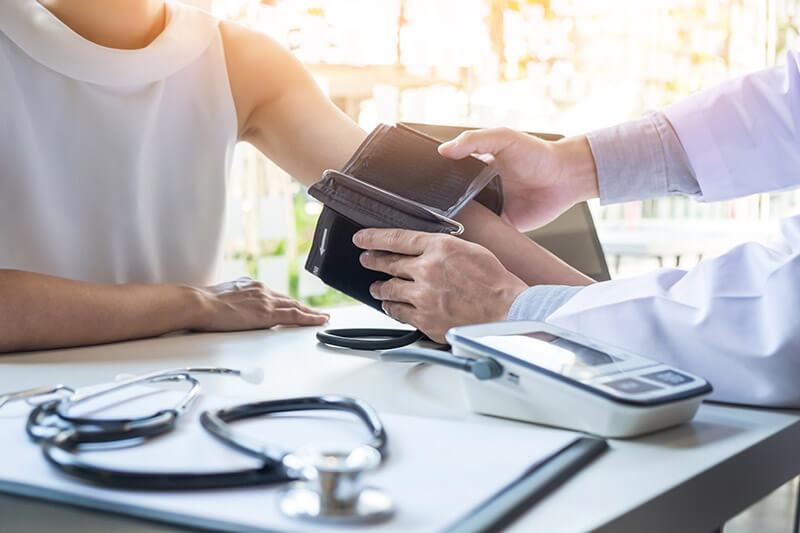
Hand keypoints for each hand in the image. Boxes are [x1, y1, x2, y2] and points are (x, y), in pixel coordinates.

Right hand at [193, 277, 328, 330]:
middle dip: (303, 307)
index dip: (287, 302)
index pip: (274, 296)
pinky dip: (309, 318)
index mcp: (250, 286)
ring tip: (323, 318)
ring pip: (295, 307)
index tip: (295, 306)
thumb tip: (231, 307)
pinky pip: (294, 316)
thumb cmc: (202, 304)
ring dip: (310, 313)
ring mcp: (265, 301)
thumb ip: (233, 301)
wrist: (198, 303)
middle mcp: (261, 290)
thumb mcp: (221, 297)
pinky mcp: (267, 313)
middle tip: (317, 313)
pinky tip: (319, 320)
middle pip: (288, 301)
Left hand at [353, 229, 527, 342]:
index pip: (396, 238)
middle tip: (366, 260)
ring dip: (379, 287)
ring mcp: (423, 296)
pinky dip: (392, 308)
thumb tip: (423, 248)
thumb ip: (442, 248)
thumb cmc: (495, 282)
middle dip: (373, 261)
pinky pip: (397, 312)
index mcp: (439, 247)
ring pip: (388, 289)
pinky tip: (391, 306)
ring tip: (377, 287)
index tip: (361, 239)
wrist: (507, 312)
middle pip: (388, 263)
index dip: (374, 238)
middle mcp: (427, 270)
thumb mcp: (469, 250)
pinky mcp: (424, 319)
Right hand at [438, 128, 598, 230]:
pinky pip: (486, 235)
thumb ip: (473, 141)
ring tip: (451, 225)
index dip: (436, 184)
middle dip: (445, 208)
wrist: (566, 177)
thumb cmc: (537, 154)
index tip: (425, 190)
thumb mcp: (502, 138)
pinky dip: (479, 237)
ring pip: (466, 221)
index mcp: (475, 169)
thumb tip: (444, 149)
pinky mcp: (503, 226)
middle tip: (435, 212)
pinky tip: (472, 235)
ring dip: (460, 224)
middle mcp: (480, 190)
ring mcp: (491, 209)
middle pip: (453, 203)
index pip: (447, 178)